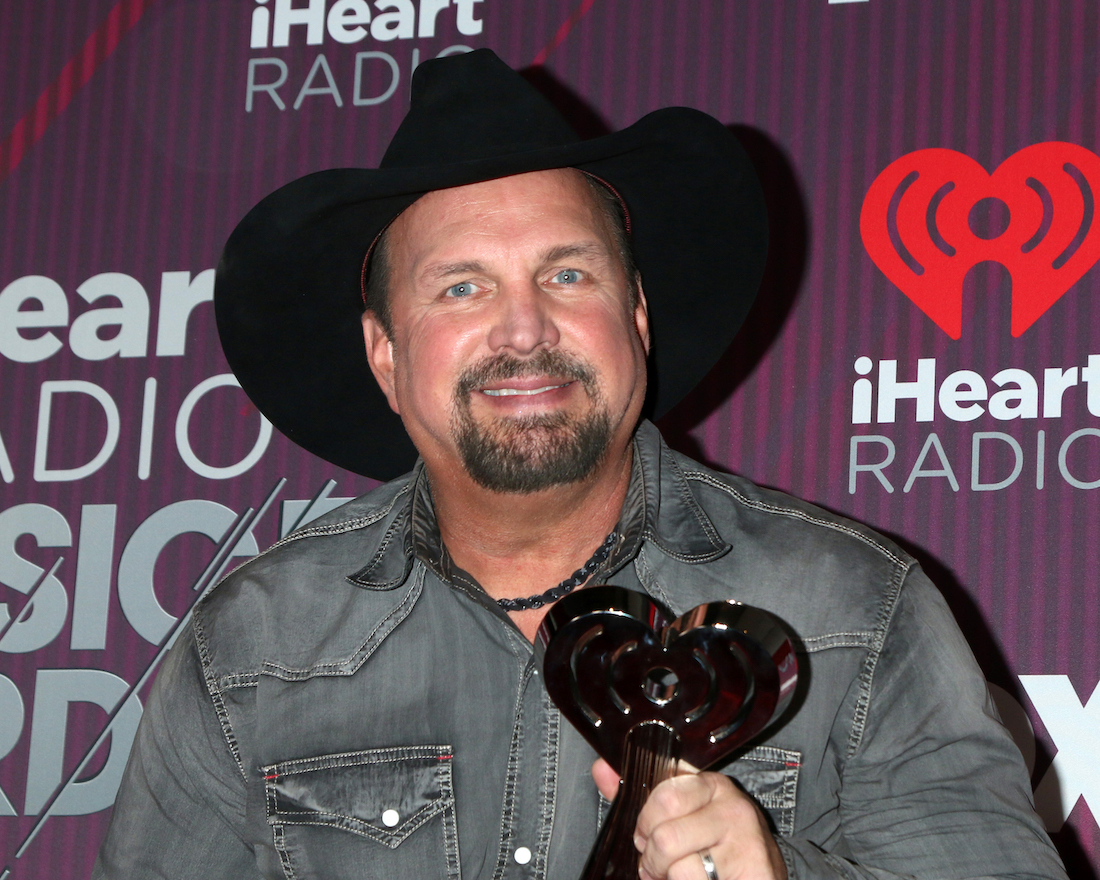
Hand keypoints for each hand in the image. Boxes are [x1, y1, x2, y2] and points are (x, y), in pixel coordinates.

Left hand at [591, 758, 786, 879]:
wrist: (759, 875)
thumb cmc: (714, 844)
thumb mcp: (682, 814)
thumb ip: (642, 797)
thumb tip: (602, 768)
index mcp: (710, 784)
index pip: (664, 796)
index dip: (645, 823)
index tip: (646, 834)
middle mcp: (731, 807)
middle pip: (665, 835)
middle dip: (653, 857)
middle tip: (658, 863)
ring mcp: (745, 840)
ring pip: (678, 866)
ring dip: (669, 878)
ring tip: (678, 876)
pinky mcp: (753, 869)